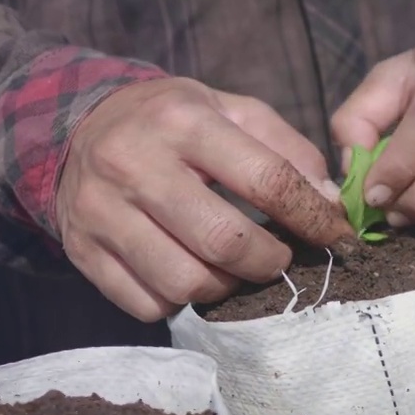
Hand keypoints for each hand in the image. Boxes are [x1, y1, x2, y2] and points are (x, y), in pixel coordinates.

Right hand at [56, 77, 352, 321]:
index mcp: (183, 122)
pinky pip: (146, 304)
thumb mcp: (232, 109)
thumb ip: (287, 149)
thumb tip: (328, 203)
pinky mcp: (82, 251)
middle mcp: (135, 165)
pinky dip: (180, 302)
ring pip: (184, 282)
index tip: (334, 234)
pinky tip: (192, 275)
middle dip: (269, 261)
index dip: (311, 216)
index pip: (266, 180)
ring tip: (236, 270)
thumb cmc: (174, 120)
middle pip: (224, 242)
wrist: (81, 125)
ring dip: (227, 288)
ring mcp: (101, 212)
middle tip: (280, 258)